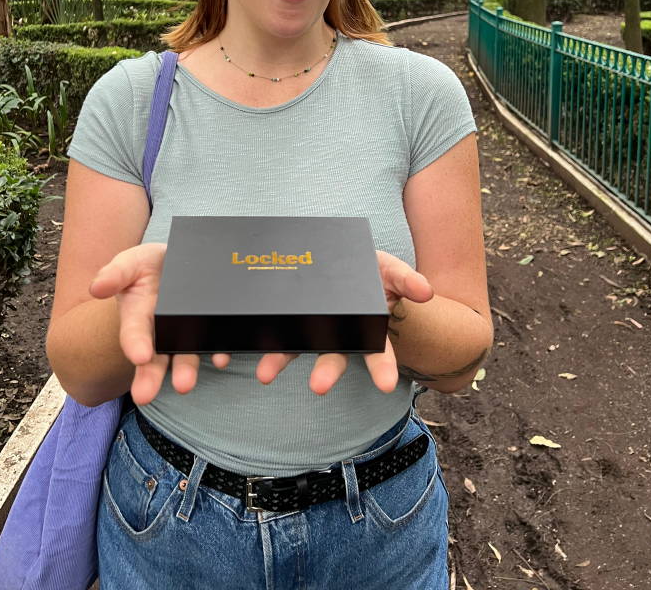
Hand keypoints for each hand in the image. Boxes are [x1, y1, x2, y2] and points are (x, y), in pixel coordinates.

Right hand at [89, 243, 229, 404]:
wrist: (175, 262)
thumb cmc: (147, 267)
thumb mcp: (130, 264)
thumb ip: (115, 273)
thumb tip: (96, 288)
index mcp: (137, 315)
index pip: (133, 333)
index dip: (135, 344)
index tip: (139, 355)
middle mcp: (160, 331)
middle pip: (155, 357)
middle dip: (151, 375)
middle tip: (145, 395)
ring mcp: (185, 332)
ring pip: (185, 356)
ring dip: (186, 370)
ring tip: (184, 384)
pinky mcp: (209, 328)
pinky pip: (214, 344)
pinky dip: (218, 352)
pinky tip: (221, 358)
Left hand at [255, 250, 433, 395]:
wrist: (340, 264)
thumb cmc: (367, 271)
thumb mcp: (389, 270)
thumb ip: (405, 278)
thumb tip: (426, 291)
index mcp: (364, 321)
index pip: (376, 349)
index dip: (381, 367)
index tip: (387, 386)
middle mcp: (337, 330)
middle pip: (333, 354)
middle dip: (327, 370)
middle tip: (319, 387)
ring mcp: (309, 327)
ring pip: (294, 346)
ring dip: (278, 358)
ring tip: (262, 374)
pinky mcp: (282, 319)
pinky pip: (263, 330)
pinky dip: (243, 340)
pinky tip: (223, 353)